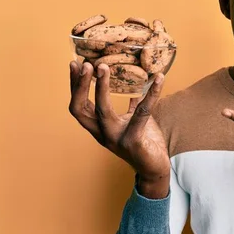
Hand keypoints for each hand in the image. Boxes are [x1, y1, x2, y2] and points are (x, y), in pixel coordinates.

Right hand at [69, 61, 169, 198]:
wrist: (155, 169)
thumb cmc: (144, 142)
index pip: (79, 105)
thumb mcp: (134, 121)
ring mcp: (116, 139)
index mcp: (99, 127)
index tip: (74, 63)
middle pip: (80, 109)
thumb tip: (135, 86)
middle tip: (85, 64)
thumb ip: (132, 107)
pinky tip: (160, 80)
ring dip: (101, 87)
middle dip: (79, 85)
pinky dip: (151, 95)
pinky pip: (141, 113)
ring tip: (104, 67)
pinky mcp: (134, 142)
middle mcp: (102, 134)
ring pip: (102, 111)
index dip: (74, 85)